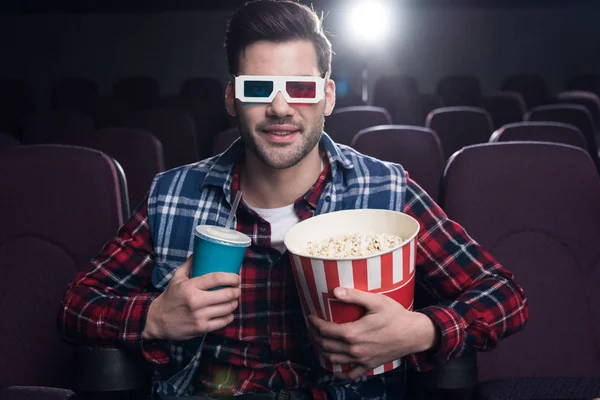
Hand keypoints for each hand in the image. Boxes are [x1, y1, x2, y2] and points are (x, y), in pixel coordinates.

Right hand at [143, 255, 240, 340]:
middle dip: (237, 290)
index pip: (217, 278)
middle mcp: (196, 301)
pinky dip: (229, 316)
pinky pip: (223, 322)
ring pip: (227, 308)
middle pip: (226, 294)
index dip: (232, 277)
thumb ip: (189, 264)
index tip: (237, 276)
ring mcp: (199, 316)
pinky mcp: (201, 328)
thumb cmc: (170, 297)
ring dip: (235, 303)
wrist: (157, 320)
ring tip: (234, 299)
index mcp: (190, 286)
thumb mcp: (176, 278)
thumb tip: (200, 250)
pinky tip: (228, 312)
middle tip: (237, 288)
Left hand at [308, 287, 437, 379]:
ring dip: (321, 351)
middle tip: (311, 327)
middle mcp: (354, 349)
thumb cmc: (396, 315)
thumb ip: (355, 296)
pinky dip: (339, 372)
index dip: (314, 323)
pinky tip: (334, 367)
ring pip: (333, 360)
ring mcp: (361, 359)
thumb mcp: (376, 301)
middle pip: (325, 346)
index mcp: (353, 333)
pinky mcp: (368, 365)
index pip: (325, 330)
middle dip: (314, 336)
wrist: (414, 334)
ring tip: (318, 340)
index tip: (311, 316)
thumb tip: (335, 291)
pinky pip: (350, 374)